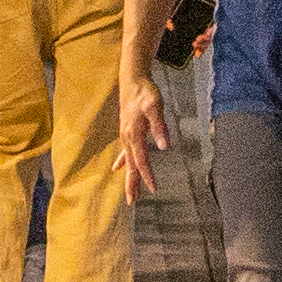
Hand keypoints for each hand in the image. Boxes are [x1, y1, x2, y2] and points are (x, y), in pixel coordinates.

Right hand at [120, 64, 173, 196]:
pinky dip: (123, 162)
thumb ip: (159, 126)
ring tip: (129, 193)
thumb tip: (164, 146)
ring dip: (128, 177)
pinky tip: (117, 168)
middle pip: (131, 165)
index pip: (142, 160)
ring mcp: (126, 135)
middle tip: (131, 202)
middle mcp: (127, 137)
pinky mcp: (127, 131)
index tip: (153, 189)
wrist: (132, 79)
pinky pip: (124, 151)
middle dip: (131, 184)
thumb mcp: (155, 106)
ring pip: (127, 161)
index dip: (147, 175)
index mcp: (134, 134)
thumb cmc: (145, 92)